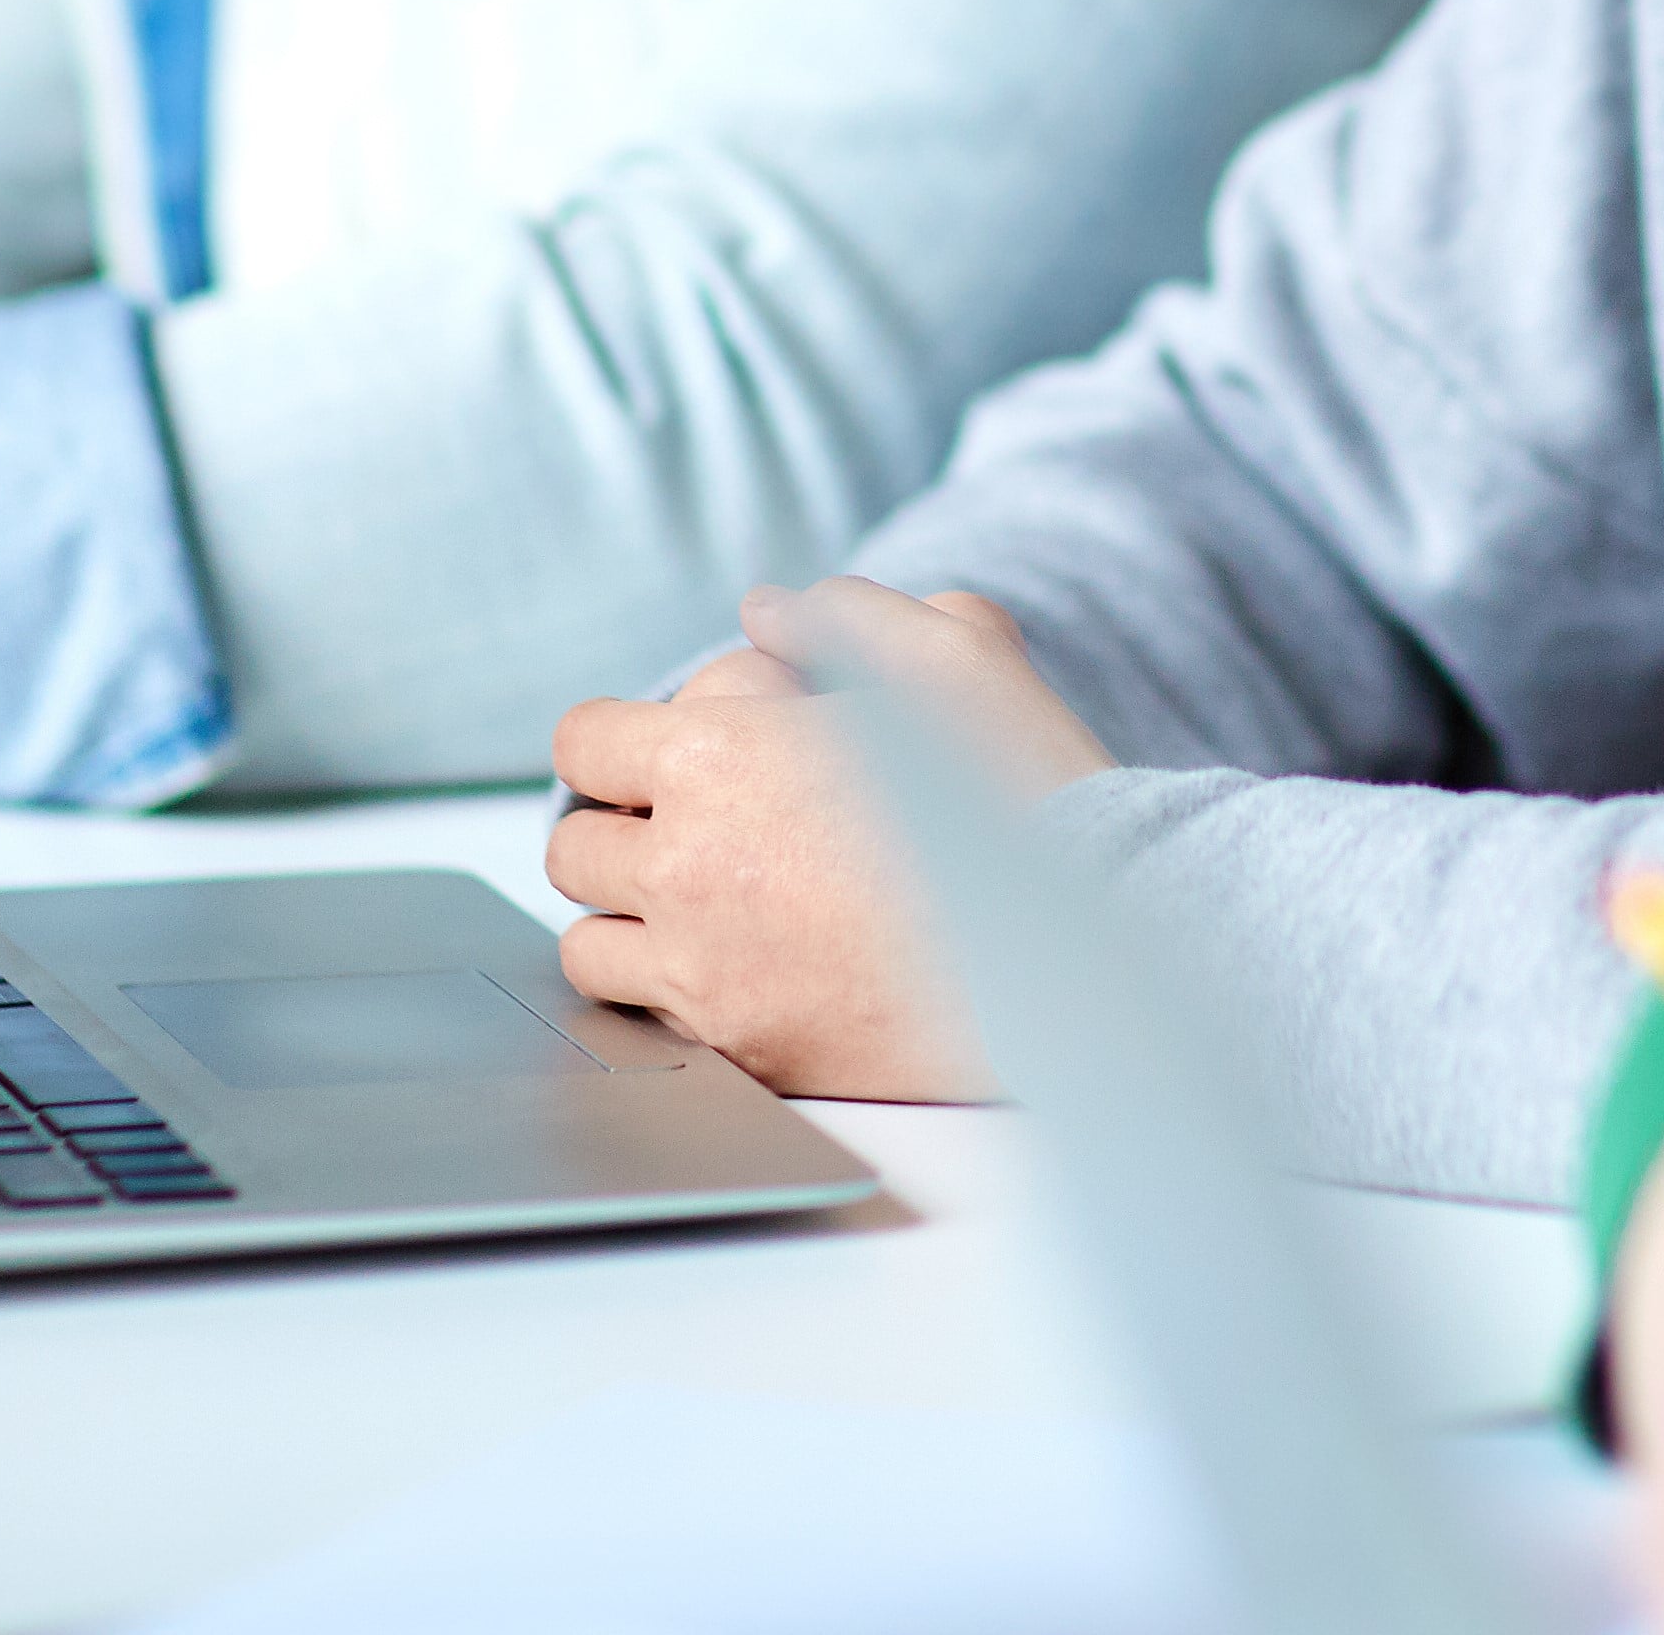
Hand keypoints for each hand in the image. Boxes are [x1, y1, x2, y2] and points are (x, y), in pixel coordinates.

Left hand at [544, 577, 1113, 1097]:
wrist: (1089, 953)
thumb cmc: (1028, 797)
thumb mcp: (958, 656)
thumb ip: (850, 617)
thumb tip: (771, 610)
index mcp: (721, 756)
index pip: (586, 741)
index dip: (619, 739)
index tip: (658, 752)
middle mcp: (691, 867)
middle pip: (575, 847)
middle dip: (620, 826)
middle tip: (689, 827)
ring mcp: (709, 972)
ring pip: (590, 948)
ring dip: (628, 919)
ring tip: (699, 907)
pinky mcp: (746, 1052)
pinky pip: (646, 1025)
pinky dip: (667, 995)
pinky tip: (733, 970)